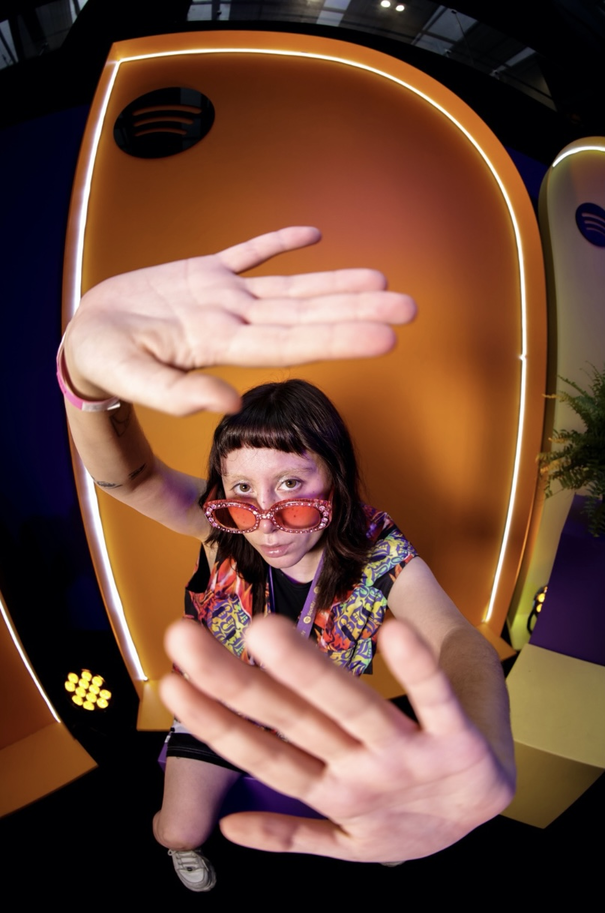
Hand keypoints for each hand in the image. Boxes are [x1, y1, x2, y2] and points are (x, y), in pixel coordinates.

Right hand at [65, 226, 415, 414]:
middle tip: (410, 309)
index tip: (385, 339)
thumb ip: (178, 393)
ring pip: (289, 288)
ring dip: (334, 284)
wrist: (85, 341)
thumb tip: (230, 401)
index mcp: (219, 345)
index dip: (339, 338)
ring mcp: (221, 298)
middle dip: (358, 312)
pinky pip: (248, 254)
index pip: (292, 343)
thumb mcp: (131, 377)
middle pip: (306, 315)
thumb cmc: (102, 362)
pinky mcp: (203, 275)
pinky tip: (312, 234)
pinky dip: (278, 242)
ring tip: (380, 280)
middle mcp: (232, 321)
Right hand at [160, 615, 514, 862]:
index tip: (170, 683)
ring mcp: (411, 759)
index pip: (265, 755)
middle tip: (184, 636)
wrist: (488, 814)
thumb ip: (289, 834)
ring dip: (308, 675)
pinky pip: (437, 701)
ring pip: (354, 712)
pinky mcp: (460, 741)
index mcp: (334, 793)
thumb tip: (227, 829)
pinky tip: (393, 632)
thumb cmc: (409, 814)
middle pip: (295, 725)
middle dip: (238, 684)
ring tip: (264, 629)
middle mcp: (364, 776)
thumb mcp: (346, 837)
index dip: (217, 724)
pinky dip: (418, 671)